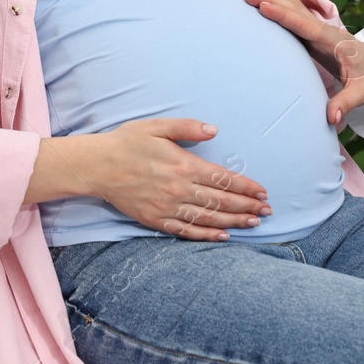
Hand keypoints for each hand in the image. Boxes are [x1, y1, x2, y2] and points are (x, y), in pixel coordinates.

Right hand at [77, 119, 272, 239]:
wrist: (97, 166)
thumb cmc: (127, 142)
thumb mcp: (156, 126)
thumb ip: (187, 127)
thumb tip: (214, 130)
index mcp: (182, 165)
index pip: (223, 178)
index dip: (245, 187)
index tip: (262, 192)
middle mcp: (179, 189)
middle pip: (221, 201)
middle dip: (246, 206)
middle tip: (267, 211)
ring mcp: (168, 207)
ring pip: (208, 218)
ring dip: (234, 222)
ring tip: (253, 223)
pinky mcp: (156, 220)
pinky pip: (187, 231)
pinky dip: (207, 236)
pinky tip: (223, 237)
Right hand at [243, 0, 363, 125]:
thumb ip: (346, 103)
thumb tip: (330, 118)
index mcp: (334, 40)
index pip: (305, 26)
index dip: (285, 16)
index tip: (265, 6)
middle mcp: (324, 32)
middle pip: (295, 13)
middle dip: (272, 2)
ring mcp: (319, 35)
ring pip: (292, 15)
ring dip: (272, 2)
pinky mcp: (314, 41)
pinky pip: (293, 24)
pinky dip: (278, 14)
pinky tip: (265, 7)